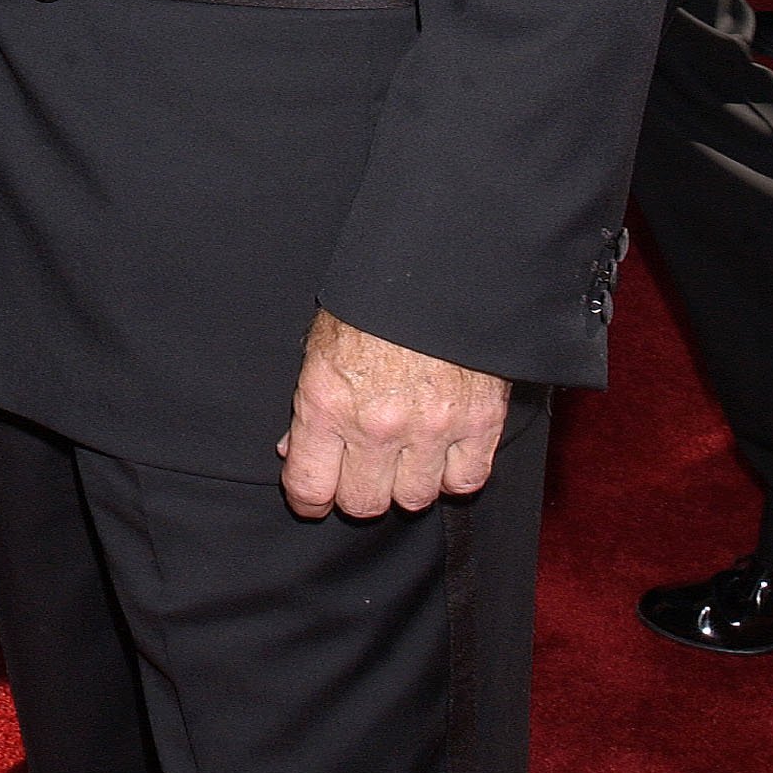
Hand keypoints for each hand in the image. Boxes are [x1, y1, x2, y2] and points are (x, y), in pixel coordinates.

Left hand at [279, 308, 510, 518]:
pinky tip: (442, 452)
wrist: (436, 268)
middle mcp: (376, 425)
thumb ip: (308, 407)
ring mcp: (431, 429)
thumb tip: (293, 451)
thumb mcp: (320, 344)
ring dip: (407, 482)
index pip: (310, 487)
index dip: (310, 499)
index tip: (316, 497)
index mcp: (328, 402)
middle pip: (364, 504)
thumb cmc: (371, 301)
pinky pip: (465, 481)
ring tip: (405, 453)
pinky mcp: (479, 424)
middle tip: (364, 468)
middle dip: (359, 490)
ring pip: (414, 499)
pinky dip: (453, 474)